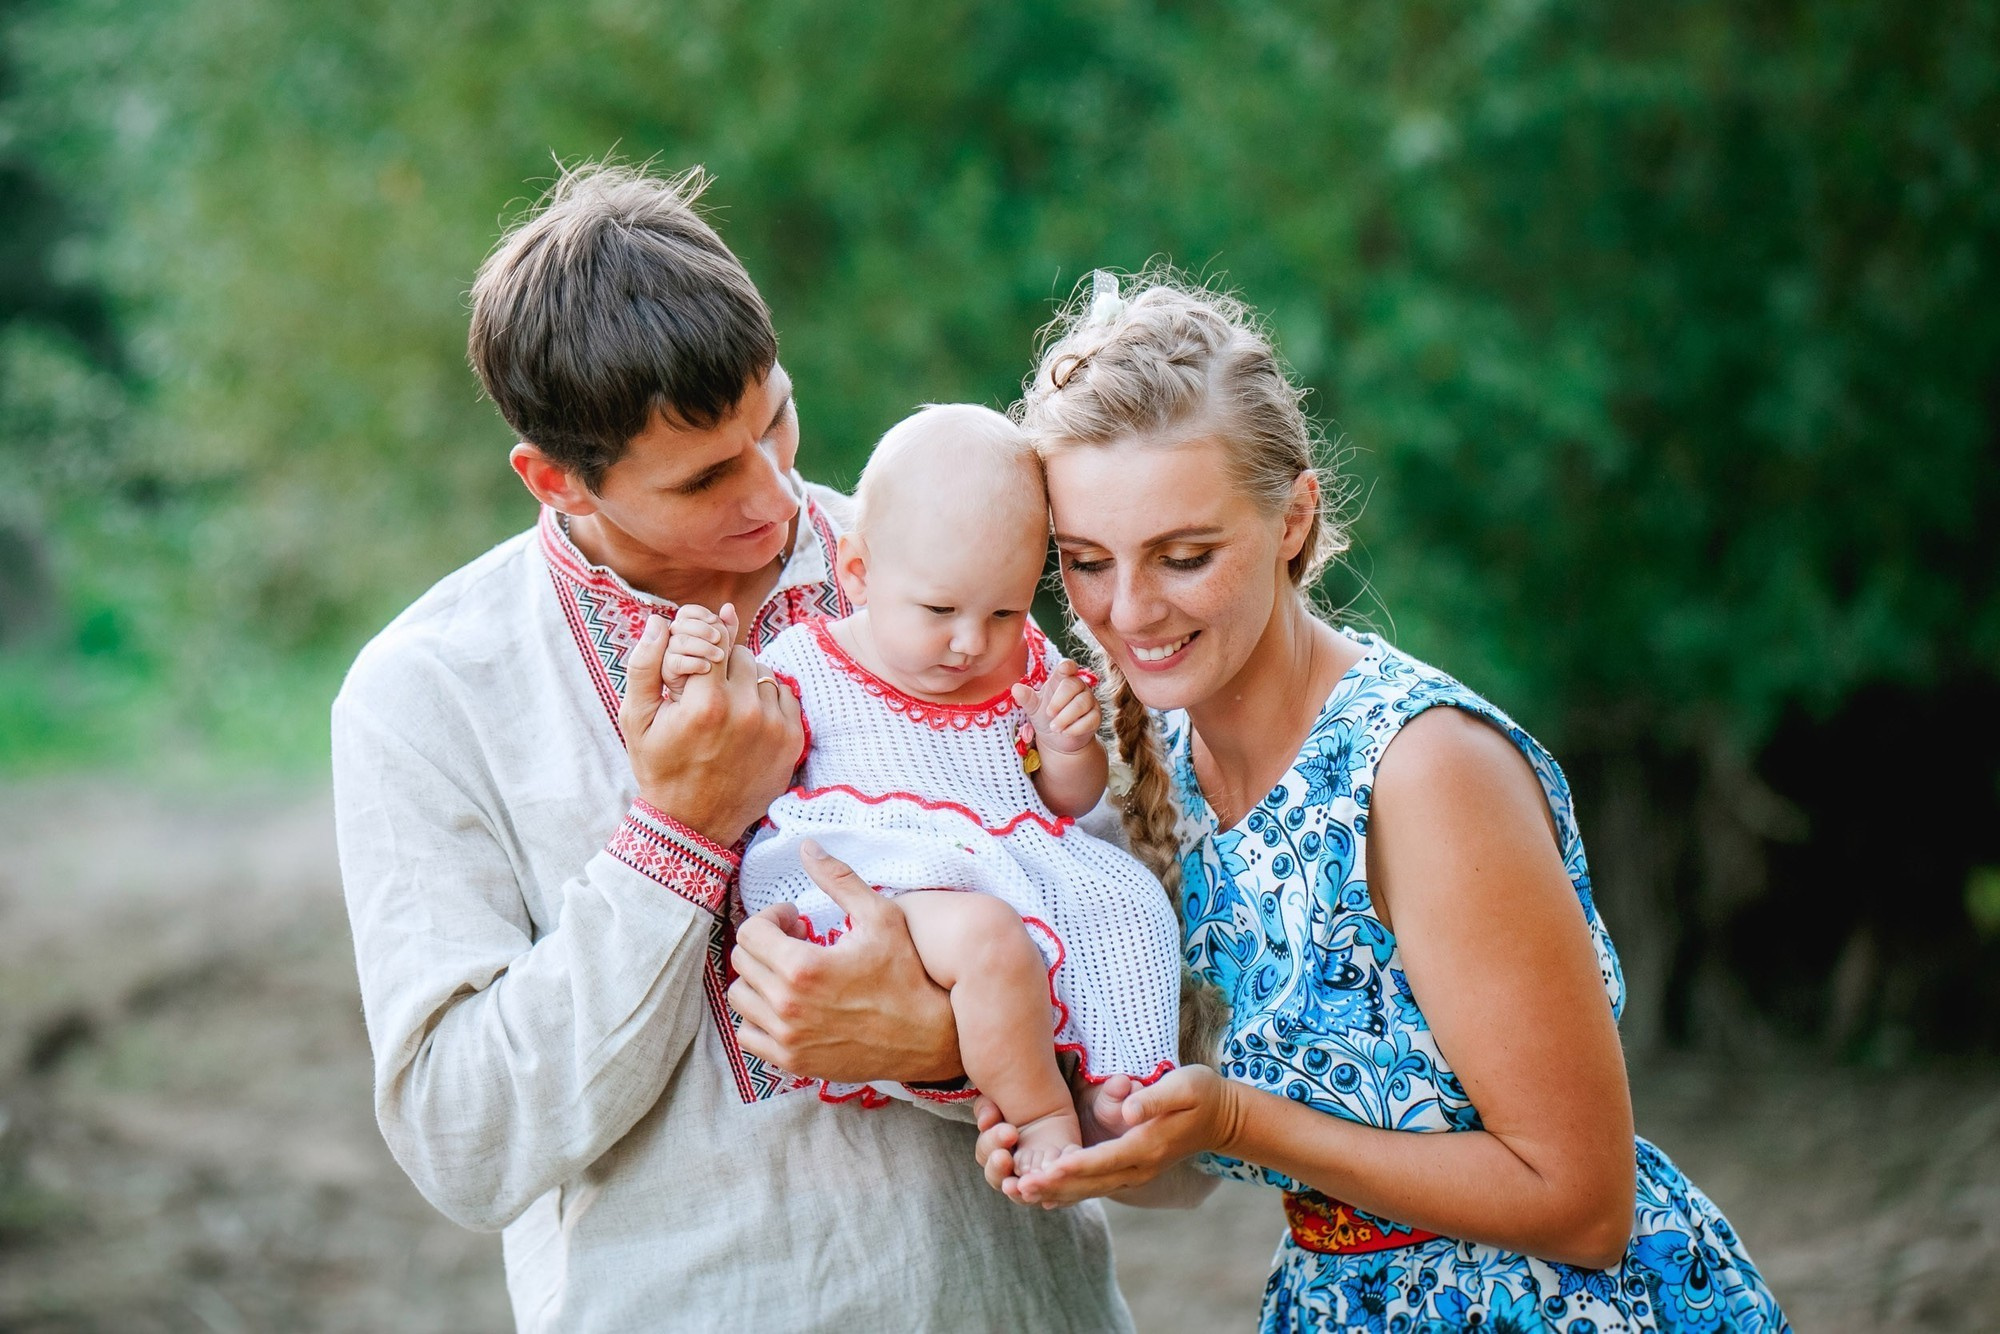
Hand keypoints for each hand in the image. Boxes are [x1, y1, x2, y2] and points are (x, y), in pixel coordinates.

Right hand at [620, 605, 800, 844]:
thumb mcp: (636, 720)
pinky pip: (784, 693)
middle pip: (740, 651)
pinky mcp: (793, 739)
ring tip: (723, 709)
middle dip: (720, 663)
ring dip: (744, 680)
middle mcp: (746, 712)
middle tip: (704, 691)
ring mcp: (774, 726)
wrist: (694, 824)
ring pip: (763, 671)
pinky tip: (745, 720)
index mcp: (706, 704)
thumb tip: (659, 620)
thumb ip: (645, 665)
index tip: (692, 661)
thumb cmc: (661, 768)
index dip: (700, 643)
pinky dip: (766, 699)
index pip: (713, 637)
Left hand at [726, 841, 961, 1082]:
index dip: (771, 918)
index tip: (795, 921)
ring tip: (790, 973)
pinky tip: (788, 1006)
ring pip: (740, 998)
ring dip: (759, 978)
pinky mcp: (793, 1061)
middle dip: (765, 943)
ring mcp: (788, 1038)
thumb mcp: (881, 917)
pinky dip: (758, 1017)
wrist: (929, 1036)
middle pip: (742, 962)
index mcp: (803, 968)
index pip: (750, 933)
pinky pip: (747, 1036)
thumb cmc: (908, 975)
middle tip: (796, 941)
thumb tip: (807, 847)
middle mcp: (788, 1006)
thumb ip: (839, 879)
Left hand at [980, 1065, 1239, 1205]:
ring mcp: (1135, 1174)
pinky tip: (1043, 1194)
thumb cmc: (1202, 1094)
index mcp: (1147, 1146)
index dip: (1072, 1167)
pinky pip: (1096, 1187)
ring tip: (1019, 1193)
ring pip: (1089, 1190)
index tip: (1044, 1170)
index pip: (1102, 1160)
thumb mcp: (1184, 1086)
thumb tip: (1125, 1110)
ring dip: (1054, 1193)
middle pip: (1089, 1183)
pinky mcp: (1131, 1171)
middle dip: (1052, 1186)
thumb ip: (1153, 1098)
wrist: (1223, 1118)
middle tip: (1017, 1187)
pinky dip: (1068, 1192)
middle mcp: (1138, 1168)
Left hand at [1009, 660, 1099, 755]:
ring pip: (1082, 703)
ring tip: (1054, 728)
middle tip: (1048, 714)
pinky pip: (1091, 719)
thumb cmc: (1046, 718)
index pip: (1068, 667)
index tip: (1064, 670)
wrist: (1058, 741)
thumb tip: (1015, 688)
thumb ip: (1027, 698)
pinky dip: (1076, 728)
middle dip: (1059, 701)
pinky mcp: (1096, 717)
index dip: (1067, 667)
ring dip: (1066, 717)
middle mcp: (1078, 688)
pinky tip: (1065, 732)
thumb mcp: (1034, 708)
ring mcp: (1089, 701)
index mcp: (1062, 680)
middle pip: (1074, 685)